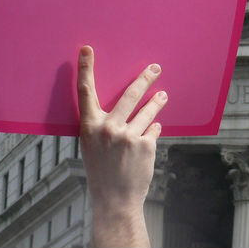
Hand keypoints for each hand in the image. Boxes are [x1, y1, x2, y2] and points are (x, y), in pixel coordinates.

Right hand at [77, 46, 166, 247]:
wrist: (115, 199)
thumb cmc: (101, 170)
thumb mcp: (92, 145)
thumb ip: (100, 124)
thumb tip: (120, 105)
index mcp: (89, 126)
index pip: (85, 91)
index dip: (86, 68)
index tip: (87, 49)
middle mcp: (108, 128)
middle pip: (129, 94)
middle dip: (145, 78)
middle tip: (155, 67)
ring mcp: (127, 136)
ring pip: (148, 110)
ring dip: (157, 101)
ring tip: (163, 95)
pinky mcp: (145, 145)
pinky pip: (153, 129)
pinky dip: (152, 131)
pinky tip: (150, 135)